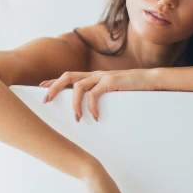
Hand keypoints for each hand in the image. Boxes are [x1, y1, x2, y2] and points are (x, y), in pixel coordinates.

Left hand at [40, 69, 158, 120]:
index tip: (41, 88)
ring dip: (74, 103)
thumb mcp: (112, 92)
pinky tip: (95, 116)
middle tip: (46, 100)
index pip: (69, 76)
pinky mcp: (111, 82)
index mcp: (94, 77)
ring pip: (78, 86)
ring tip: (77, 118)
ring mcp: (103, 77)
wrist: (152, 80)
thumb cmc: (133, 89)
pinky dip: (92, 106)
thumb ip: (100, 95)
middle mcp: (96, 74)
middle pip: (67, 76)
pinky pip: (95, 94)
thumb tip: (88, 110)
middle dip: (54, 87)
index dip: (54, 81)